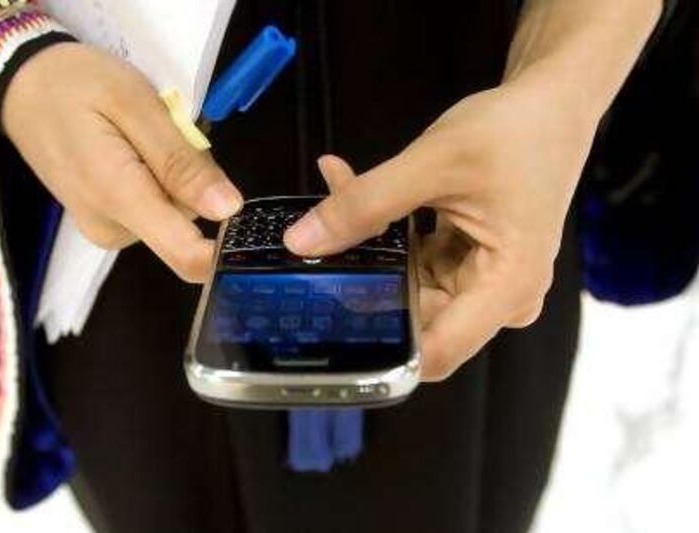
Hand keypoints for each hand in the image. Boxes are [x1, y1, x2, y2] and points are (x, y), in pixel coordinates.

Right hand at [2, 42, 242, 281]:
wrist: (18, 85)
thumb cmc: (75, 84)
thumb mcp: (135, 105)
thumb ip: (181, 161)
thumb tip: (228, 209)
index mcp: (120, 200)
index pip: (186, 256)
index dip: (225, 246)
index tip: (243, 217)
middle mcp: (114, 231)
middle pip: (188, 222)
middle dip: (192, 179)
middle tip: (163, 132)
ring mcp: (107, 230)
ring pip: (174, 213)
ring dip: (173, 176)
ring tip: (139, 136)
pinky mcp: (105, 223)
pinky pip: (154, 208)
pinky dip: (156, 180)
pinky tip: (131, 151)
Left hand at [285, 82, 598, 379]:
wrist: (552, 106)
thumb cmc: (517, 131)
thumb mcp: (433, 163)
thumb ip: (366, 204)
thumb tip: (301, 243)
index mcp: (508, 287)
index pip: (433, 353)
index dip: (378, 347)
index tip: (328, 321)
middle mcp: (500, 298)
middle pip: (414, 317)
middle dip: (365, 277)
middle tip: (323, 234)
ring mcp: (484, 283)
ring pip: (407, 286)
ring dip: (372, 245)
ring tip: (344, 190)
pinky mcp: (470, 266)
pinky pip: (416, 264)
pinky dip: (388, 231)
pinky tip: (359, 191)